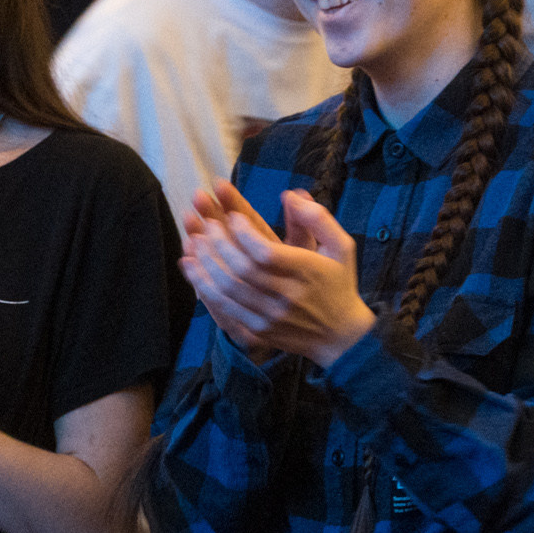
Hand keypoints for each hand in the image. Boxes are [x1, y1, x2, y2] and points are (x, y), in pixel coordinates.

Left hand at [180, 183, 375, 367]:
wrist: (341, 337)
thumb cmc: (339, 284)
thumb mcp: (341, 246)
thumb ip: (318, 218)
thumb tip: (290, 195)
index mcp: (307, 272)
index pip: (266, 252)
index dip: (244, 232)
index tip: (233, 217)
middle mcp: (288, 296)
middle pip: (243, 269)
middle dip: (219, 243)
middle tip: (207, 224)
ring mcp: (271, 316)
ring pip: (230, 289)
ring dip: (207, 263)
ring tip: (193, 241)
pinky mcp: (259, 331)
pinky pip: (226, 308)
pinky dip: (205, 287)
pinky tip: (192, 269)